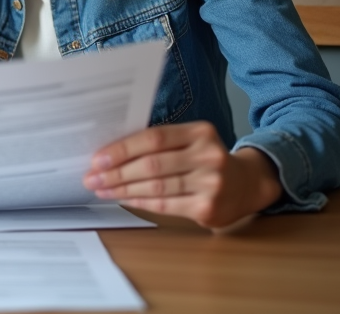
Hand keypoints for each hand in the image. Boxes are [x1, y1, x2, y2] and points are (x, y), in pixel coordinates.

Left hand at [82, 121, 282, 229]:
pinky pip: (164, 204)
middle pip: (152, 165)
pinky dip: (139, 201)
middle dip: (116, 172)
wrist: (247, 185)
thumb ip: (159, 143)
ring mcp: (210, 184)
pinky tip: (123, 198)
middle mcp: (208, 156)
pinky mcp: (208, 208)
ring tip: (102, 189)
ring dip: (122, 189)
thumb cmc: (206, 160)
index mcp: (200, 132)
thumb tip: (111, 151)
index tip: (97, 158)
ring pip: (156, 186)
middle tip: (92, 177)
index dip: (122, 149)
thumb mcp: (190, 141)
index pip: (154, 138)